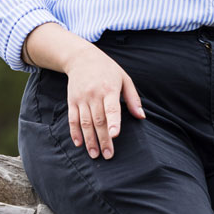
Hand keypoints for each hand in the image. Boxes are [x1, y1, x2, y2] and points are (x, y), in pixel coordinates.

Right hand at [21, 23, 145, 157]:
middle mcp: (94, 95)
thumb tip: (141, 117)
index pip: (111, 108)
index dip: (113, 122)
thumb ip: (133, 99)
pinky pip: (72, 119)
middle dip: (103, 139)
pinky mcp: (72, 101)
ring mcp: (81, 98)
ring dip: (90, 140)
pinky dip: (75, 133)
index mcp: (109, 89)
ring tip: (95, 154)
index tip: (115, 136)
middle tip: (108, 155)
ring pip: (85, 123)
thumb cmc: (108, 70)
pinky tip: (79, 144)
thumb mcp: (125, 79)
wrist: (81, 58)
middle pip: (98, 120)